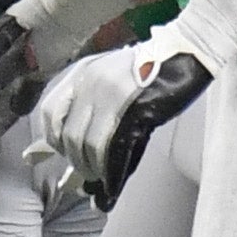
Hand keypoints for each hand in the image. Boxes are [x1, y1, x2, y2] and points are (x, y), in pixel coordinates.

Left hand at [37, 45, 209, 208]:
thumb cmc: (152, 64)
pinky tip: (112, 187)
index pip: (49, 112)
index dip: (52, 138)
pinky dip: (113, 173)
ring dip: (93, 168)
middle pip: (69, 135)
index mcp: (81, 73)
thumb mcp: (109, 74)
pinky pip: (117, 149)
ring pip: (90, 145)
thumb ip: (90, 102)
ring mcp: (113, 97)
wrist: (187, 49)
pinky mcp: (138, 111)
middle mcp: (91, 84)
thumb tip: (76, 141)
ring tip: (100, 177)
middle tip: (86, 172)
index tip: (60, 151)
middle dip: (76, 160)